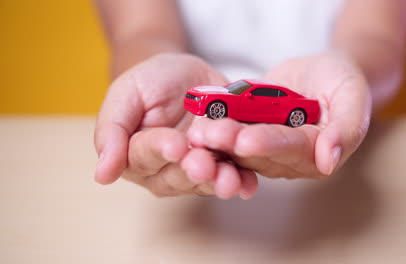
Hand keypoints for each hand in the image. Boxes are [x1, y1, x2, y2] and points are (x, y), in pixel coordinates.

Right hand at [94, 53, 257, 198]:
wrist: (182, 75)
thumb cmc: (149, 83)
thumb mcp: (126, 94)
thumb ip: (111, 130)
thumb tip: (101, 175)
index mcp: (137, 154)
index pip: (146, 156)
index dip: (161, 150)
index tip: (175, 146)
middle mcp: (166, 169)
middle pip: (179, 176)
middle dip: (194, 171)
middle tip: (205, 164)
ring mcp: (197, 169)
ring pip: (207, 181)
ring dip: (220, 181)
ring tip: (231, 179)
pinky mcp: (223, 163)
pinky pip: (234, 174)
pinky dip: (243, 180)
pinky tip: (249, 184)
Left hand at [187, 52, 371, 178]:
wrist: (319, 73)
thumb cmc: (341, 82)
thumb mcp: (352, 96)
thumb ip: (348, 128)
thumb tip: (329, 162)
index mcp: (316, 154)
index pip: (291, 149)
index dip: (269, 144)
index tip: (247, 139)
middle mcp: (288, 159)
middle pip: (258, 152)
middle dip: (234, 143)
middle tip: (211, 134)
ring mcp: (265, 149)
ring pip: (238, 147)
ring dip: (218, 139)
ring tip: (199, 130)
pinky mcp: (248, 135)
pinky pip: (229, 131)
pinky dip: (214, 124)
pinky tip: (197, 119)